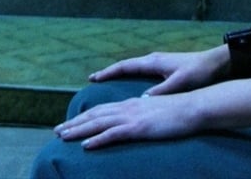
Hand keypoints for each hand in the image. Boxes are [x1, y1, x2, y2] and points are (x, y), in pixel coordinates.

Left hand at [55, 92, 199, 148]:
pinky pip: (113, 134)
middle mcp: (128, 107)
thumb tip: (134, 123)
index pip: (102, 109)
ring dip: (78, 130)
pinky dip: (97, 139)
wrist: (194, 107)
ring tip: (62, 137)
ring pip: (98, 123)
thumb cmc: (180, 111)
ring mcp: (133, 117)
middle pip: (95, 115)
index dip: (84, 116)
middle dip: (74, 123)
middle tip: (56, 130)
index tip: (70, 123)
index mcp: (132, 104)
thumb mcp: (157, 111)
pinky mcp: (139, 128)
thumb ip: (143, 115)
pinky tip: (85, 146)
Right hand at [89, 47, 227, 95]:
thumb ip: (162, 91)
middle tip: (93, 79)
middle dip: (109, 72)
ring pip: (133, 68)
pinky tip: (129, 83)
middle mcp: (153, 59)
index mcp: (153, 62)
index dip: (108, 72)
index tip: (93, 78)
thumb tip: (142, 99)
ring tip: (106, 81)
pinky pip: (141, 71)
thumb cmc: (198, 72)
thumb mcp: (179, 83)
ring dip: (118, 73)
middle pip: (125, 65)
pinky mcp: (165, 67)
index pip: (125, 66)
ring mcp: (159, 62)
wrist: (216, 63)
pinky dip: (130, 75)